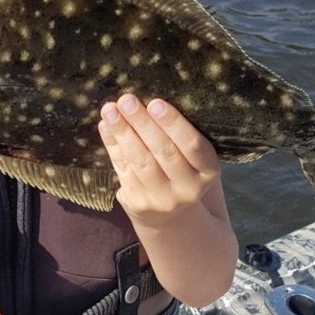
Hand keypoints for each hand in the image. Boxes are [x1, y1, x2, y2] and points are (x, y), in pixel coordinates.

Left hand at [98, 94, 220, 226]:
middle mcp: (189, 189)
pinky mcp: (139, 203)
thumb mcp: (191, 156)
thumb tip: (146, 99)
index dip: (174, 124)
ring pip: (140, 161)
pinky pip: (123, 169)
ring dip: (123, 132)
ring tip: (110, 110)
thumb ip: (177, 133)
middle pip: (164, 152)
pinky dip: (113, 145)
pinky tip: (106, 126)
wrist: (170, 214)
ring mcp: (163, 199)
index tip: (155, 102)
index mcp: (209, 171)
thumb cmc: (181, 169)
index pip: (193, 146)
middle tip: (127, 100)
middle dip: (143, 123)